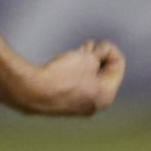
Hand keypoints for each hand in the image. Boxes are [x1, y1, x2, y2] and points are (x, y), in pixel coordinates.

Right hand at [0, 40, 124, 116]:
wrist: (32, 90)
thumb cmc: (62, 76)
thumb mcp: (88, 58)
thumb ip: (98, 54)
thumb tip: (96, 54)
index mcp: (105, 96)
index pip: (118, 65)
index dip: (109, 48)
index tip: (96, 44)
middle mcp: (93, 105)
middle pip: (104, 73)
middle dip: (98, 56)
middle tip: (88, 46)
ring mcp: (76, 106)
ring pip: (88, 78)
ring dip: (85, 62)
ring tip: (77, 52)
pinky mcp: (61, 103)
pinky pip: (74, 84)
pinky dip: (74, 72)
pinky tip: (66, 63)